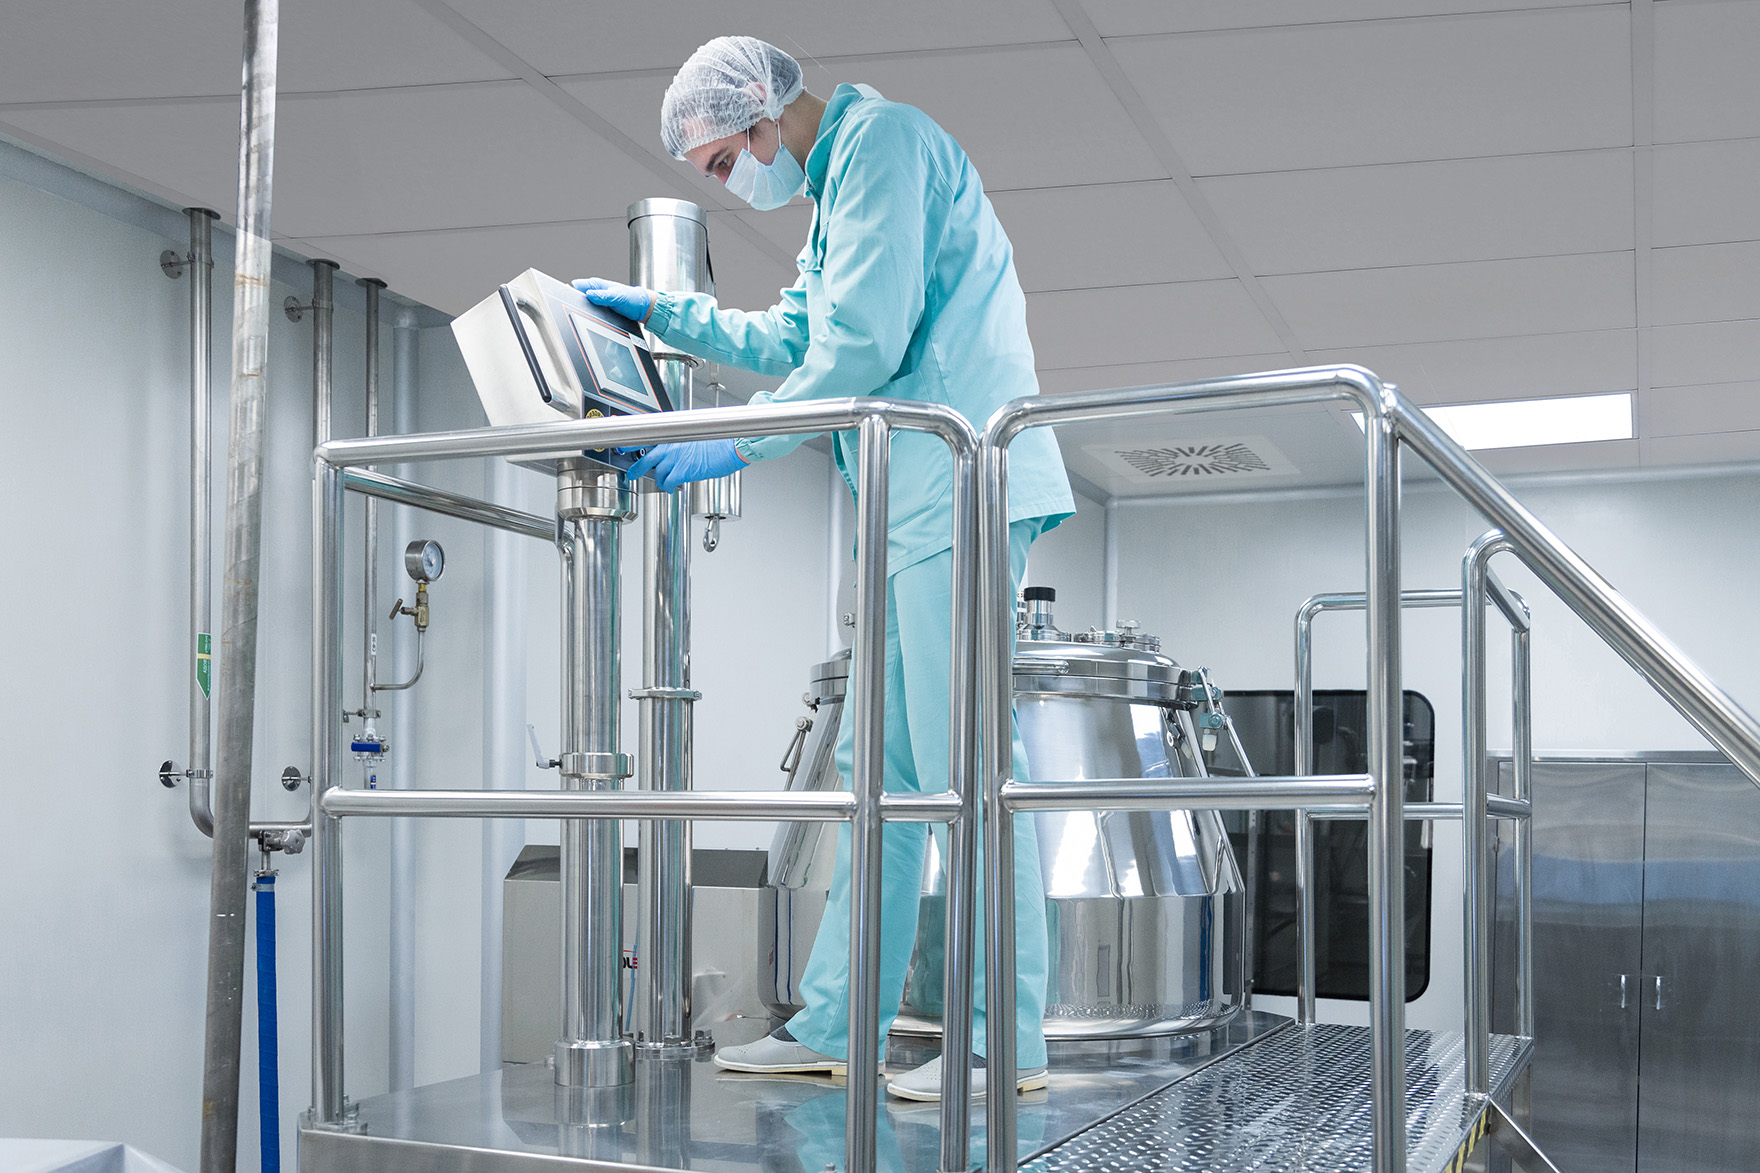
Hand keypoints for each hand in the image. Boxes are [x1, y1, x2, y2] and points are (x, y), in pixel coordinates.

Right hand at [571, 278, 654, 322]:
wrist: (641, 308)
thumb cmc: (632, 298)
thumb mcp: (617, 296)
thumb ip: (603, 296)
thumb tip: (589, 294)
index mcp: (597, 284)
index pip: (578, 286)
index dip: (570, 291)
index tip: (567, 298)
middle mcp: (595, 291)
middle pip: (578, 296)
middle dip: (575, 303)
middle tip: (574, 309)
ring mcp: (596, 300)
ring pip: (583, 305)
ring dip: (581, 309)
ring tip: (580, 314)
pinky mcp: (599, 309)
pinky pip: (590, 311)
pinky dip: (588, 314)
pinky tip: (589, 318)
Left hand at [626, 439, 747, 491]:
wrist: (729, 448)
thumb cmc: (716, 442)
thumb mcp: (693, 438)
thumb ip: (678, 444)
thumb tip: (671, 452)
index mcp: (672, 435)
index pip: (644, 436)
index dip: (628, 442)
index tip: (618, 446)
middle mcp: (670, 445)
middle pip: (644, 457)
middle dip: (636, 468)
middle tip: (631, 474)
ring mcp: (675, 458)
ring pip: (656, 473)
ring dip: (660, 480)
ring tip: (665, 483)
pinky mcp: (682, 470)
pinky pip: (668, 482)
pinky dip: (669, 487)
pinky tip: (672, 488)